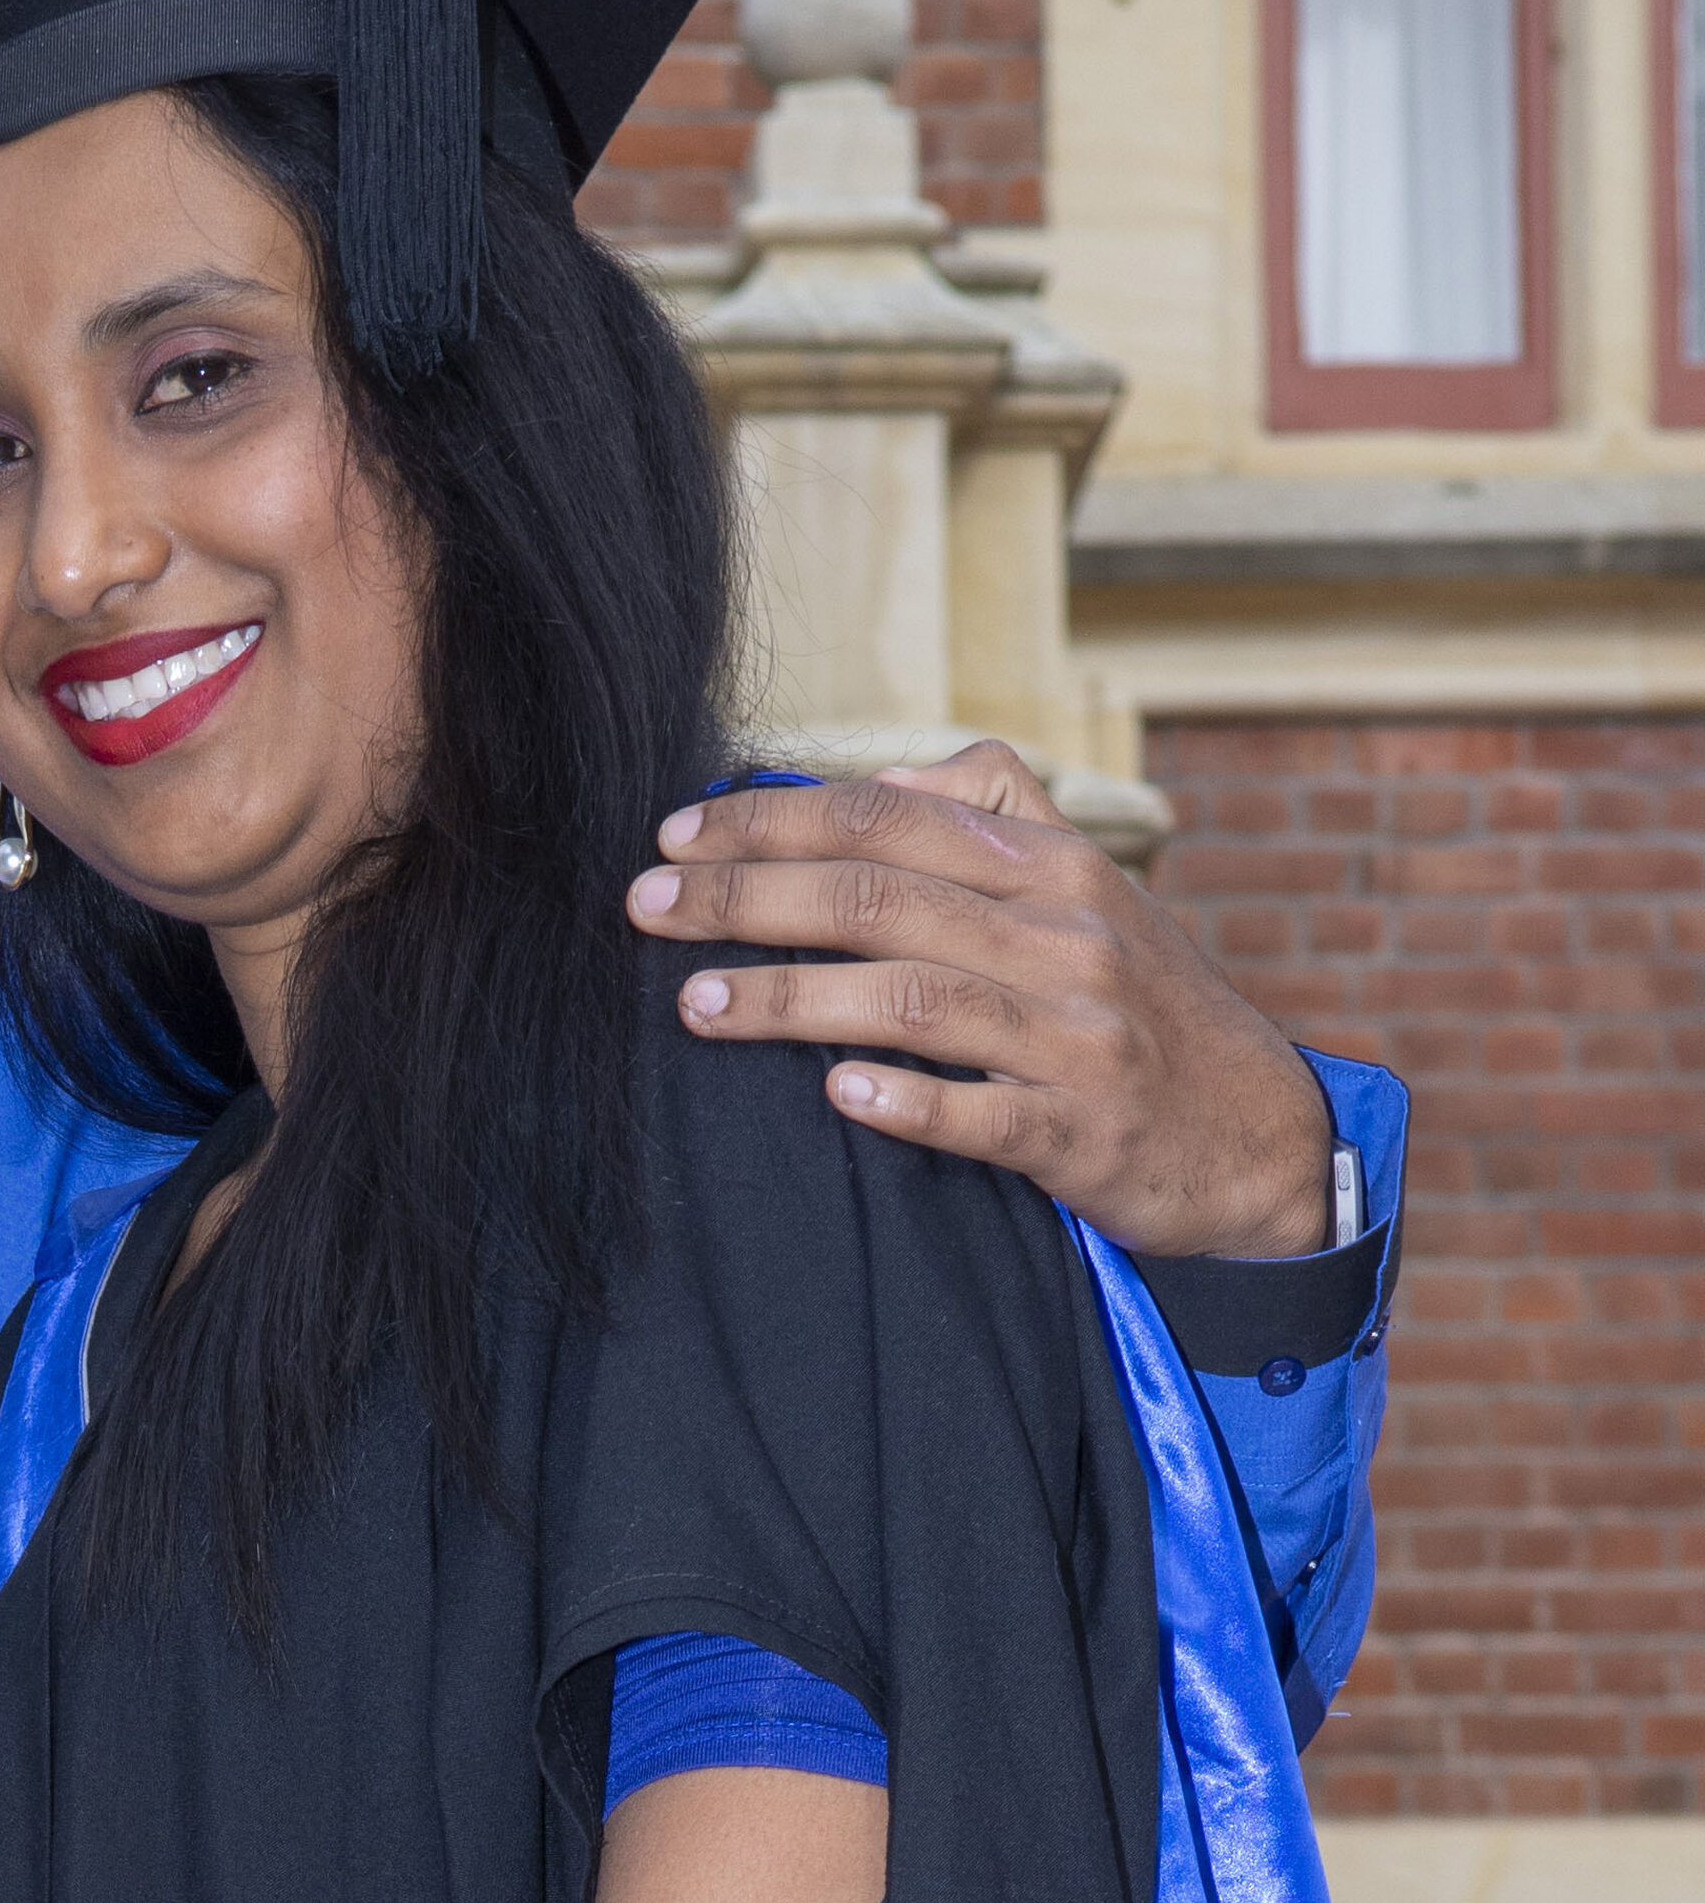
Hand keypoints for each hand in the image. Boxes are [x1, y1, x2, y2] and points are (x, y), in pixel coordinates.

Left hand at [628, 747, 1335, 1260]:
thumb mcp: (1091, 889)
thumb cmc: (1142, 1004)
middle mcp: (1063, 935)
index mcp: (1051, 865)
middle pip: (879, 895)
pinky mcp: (1080, 1131)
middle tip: (645, 908)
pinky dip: (906, 1100)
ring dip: (792, 999)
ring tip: (693, 1004)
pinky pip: (982, 1114)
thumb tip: (892, 770)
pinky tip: (834, 1094)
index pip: (887, 816)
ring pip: (912, 998)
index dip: (773, 822)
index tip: (676, 838)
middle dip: (748, 898)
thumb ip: (998, 811)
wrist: (1257, 1133)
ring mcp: (1073, 1036)